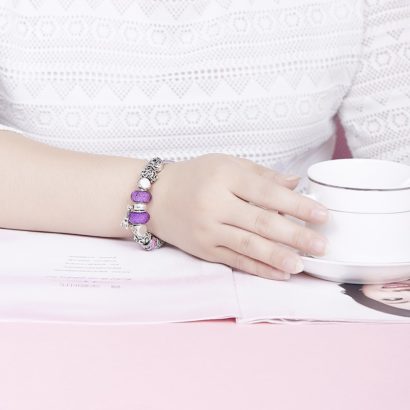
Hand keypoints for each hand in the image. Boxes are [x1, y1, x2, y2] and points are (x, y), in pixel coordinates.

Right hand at [148, 153, 327, 279]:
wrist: (155, 197)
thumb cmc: (196, 176)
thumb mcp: (226, 164)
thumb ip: (261, 175)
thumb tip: (295, 184)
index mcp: (224, 177)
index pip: (267, 193)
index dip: (297, 205)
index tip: (322, 214)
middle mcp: (215, 205)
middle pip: (261, 222)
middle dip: (295, 235)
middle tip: (321, 245)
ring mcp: (208, 230)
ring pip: (248, 246)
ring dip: (278, 257)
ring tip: (302, 265)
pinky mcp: (204, 250)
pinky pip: (235, 261)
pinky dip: (258, 268)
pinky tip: (279, 274)